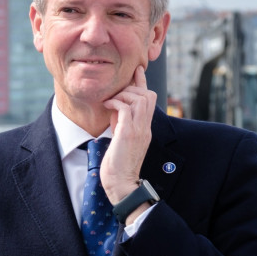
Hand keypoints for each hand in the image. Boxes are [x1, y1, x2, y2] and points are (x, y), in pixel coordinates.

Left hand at [100, 65, 155, 204]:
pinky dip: (116, 102)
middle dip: (133, 87)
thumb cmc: (118, 167)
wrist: (121, 185)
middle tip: (117, 91)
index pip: (150, 100)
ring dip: (124, 94)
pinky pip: (125, 107)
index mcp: (145, 129)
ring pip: (139, 98)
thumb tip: (114, 111)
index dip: (143, 83)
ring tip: (111, 100)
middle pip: (148, 94)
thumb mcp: (121, 141)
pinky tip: (106, 105)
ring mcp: (138, 130)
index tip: (137, 71)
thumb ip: (121, 125)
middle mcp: (145, 128)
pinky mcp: (128, 133)